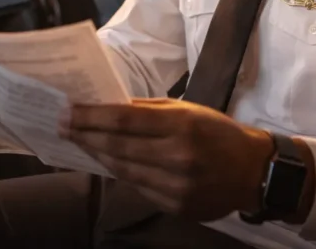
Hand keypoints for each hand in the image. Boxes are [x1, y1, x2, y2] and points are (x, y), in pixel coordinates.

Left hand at [61, 98, 273, 220]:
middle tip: (62, 126)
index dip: (91, 116)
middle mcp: (178, 157)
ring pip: (123, 170)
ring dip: (97, 155)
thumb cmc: (217, 132)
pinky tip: (106, 162)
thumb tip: (109, 108)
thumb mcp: (188, 110)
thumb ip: (149, 111)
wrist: (252, 171)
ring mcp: (177, 186)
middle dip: (85, 135)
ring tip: (79, 143)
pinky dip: (120, 174)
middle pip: (118, 146)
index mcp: (181, 125)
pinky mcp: (176, 206)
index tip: (68, 111)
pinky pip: (138, 188)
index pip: (124, 121)